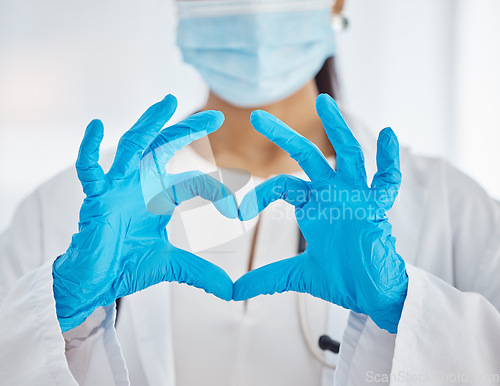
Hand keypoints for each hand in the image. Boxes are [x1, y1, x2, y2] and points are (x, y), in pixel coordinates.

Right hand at [53, 95, 237, 331]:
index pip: (194, 180)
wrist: (98, 281)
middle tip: (214, 115)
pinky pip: (90, 169)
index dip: (219, 190)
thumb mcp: (172, 265)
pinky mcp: (96, 198)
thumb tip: (231, 290)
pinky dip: (90, 149)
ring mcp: (118, 187)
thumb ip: (200, 272)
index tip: (239, 211)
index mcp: (159, 196)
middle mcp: (141, 185)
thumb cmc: (128, 264)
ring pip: (133, 147)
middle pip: (165, 148)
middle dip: (187, 129)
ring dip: (150, 124)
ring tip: (168, 102)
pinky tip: (96, 126)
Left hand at [235, 94, 407, 332]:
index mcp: (311, 204)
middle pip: (306, 156)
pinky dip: (390, 159)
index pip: (281, 185)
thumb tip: (232, 292)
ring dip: (337, 128)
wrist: (368, 291)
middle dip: (282, 136)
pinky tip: (389, 134)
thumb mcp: (296, 274)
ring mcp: (355, 196)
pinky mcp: (377, 207)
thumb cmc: (338, 276)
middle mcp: (331, 193)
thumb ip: (266, 277)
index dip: (258, 195)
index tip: (238, 212)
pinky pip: (386, 180)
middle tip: (256, 116)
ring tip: (323, 101)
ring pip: (347, 155)